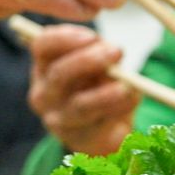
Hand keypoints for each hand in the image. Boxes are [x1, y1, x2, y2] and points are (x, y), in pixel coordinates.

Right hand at [25, 24, 138, 156]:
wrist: (102, 129)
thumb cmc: (96, 86)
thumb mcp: (96, 64)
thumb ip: (100, 53)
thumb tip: (113, 52)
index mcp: (44, 67)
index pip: (42, 46)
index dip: (65, 38)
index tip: (92, 36)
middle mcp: (44, 94)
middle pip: (60, 75)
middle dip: (90, 60)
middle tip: (117, 51)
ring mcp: (58, 120)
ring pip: (81, 105)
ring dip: (106, 93)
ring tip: (126, 86)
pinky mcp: (79, 139)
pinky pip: (101, 123)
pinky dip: (120, 108)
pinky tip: (132, 98)